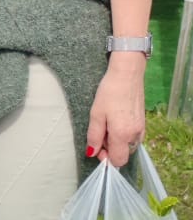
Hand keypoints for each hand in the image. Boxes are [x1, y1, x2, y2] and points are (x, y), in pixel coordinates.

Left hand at [86, 52, 146, 166]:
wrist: (127, 75)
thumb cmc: (109, 93)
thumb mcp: (96, 114)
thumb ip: (94, 136)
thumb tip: (92, 153)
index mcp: (123, 135)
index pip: (118, 161)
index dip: (106, 158)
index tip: (96, 146)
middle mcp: (135, 135)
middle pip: (123, 153)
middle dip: (110, 148)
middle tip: (100, 131)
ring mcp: (141, 129)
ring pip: (128, 145)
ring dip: (116, 140)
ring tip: (107, 122)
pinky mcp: (143, 122)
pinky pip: (132, 137)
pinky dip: (123, 134)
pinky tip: (115, 119)